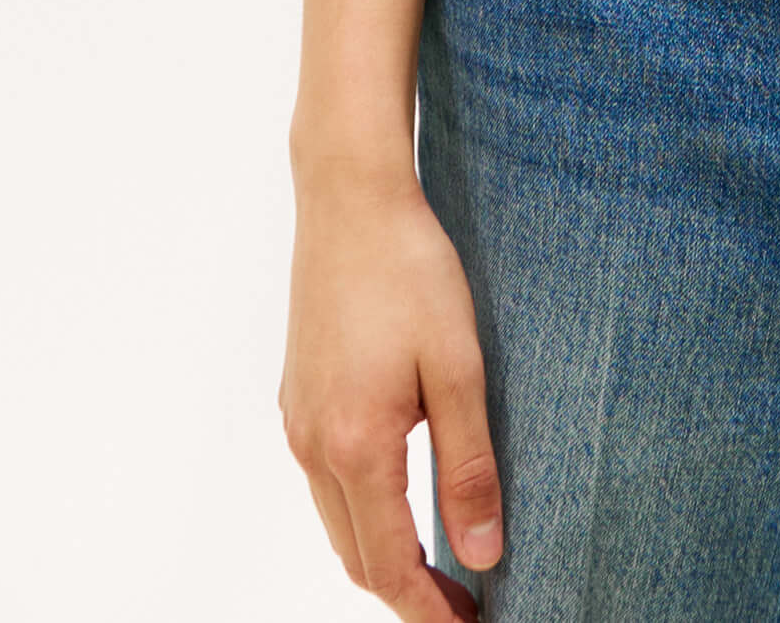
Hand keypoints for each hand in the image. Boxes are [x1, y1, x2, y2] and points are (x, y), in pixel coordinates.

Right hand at [280, 163, 503, 618]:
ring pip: (336, 521)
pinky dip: (361, 509)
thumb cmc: (410, 270)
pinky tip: (400, 494)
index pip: (389, 565)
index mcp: (355, 445)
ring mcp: (297, 420)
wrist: (350, 198)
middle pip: (356, 555)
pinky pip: (324, 481)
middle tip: (465, 603)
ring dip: (383, 552)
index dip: (429, 610)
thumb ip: (468, 465)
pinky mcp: (296, 395)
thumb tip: (483, 552)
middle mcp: (313, 444)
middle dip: (407, 592)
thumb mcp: (458, 366)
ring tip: (442, 561)